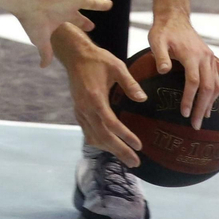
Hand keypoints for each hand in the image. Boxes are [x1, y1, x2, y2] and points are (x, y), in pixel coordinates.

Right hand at [14, 0, 130, 67]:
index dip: (84, 23)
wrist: (26, 0)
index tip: (92, 27)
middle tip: (109, 5)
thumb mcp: (40, 39)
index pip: (76, 18)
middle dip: (100, 3)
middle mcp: (70, 2)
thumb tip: (43, 66)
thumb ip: (45, 52)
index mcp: (62, 14)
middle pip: (89, 2)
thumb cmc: (31, 18)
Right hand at [55, 27, 146, 165]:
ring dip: (109, 149)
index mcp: (94, 97)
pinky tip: (109, 146)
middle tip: (135, 163)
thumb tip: (143, 99)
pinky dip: (99, 141)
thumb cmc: (97, 59)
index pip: (110, 123)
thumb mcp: (117, 66)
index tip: (139, 145)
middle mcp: (85, 107)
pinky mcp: (78, 110)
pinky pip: (87, 131)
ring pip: (93, 137)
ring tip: (126, 158)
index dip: (125, 136)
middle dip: (119, 150)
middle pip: (102, 135)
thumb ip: (130, 83)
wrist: (75, 55)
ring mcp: (80, 110)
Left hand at [149, 11, 218, 129]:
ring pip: (216, 86)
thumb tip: (163, 72)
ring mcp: (210, 59)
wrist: (175, 17)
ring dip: (210, 104)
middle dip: (202, 108)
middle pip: (208, 88)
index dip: (190, 99)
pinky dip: (214, 95)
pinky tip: (208, 105)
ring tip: (202, 119)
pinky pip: (216, 80)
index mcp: (192, 55)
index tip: (184, 113)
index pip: (194, 82)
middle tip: (196, 126)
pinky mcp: (210, 60)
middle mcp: (205, 58)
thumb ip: (160, 55)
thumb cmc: (163, 30)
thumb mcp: (156, 40)